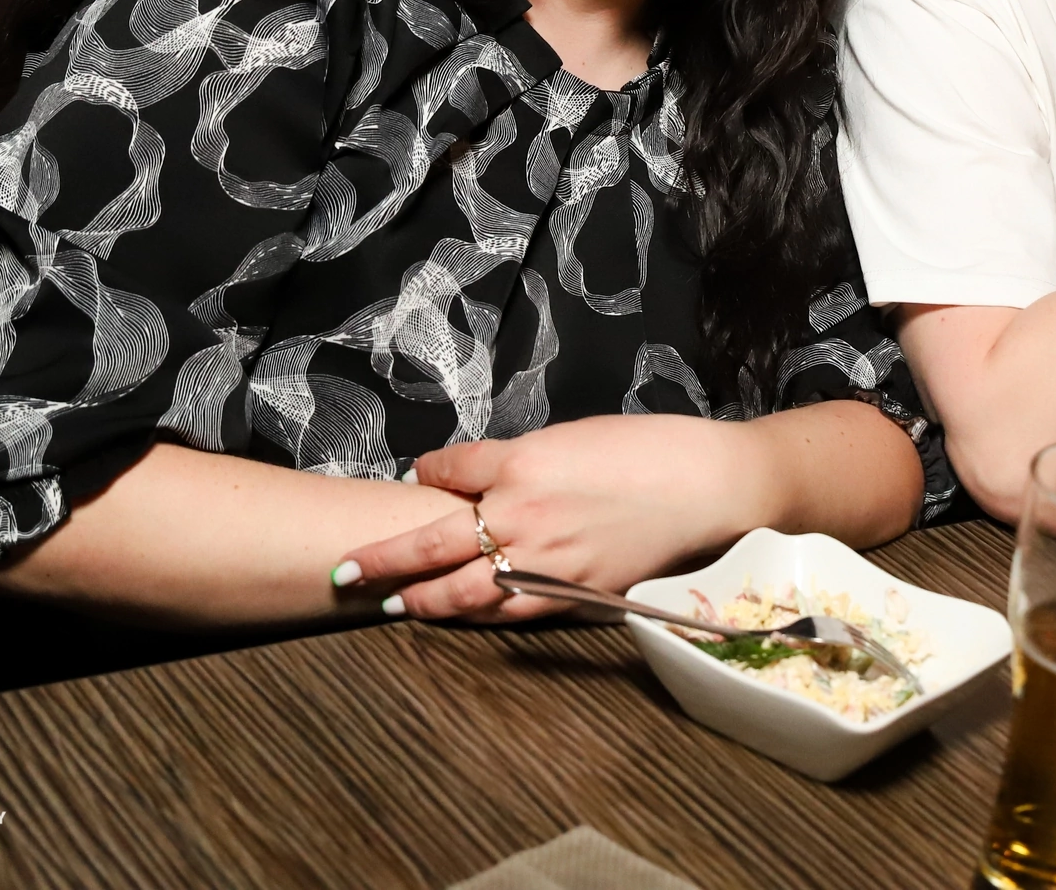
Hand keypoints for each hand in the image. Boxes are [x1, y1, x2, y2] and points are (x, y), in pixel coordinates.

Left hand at [329, 416, 759, 621]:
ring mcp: (545, 560)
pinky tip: (459, 618)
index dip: (428, 476)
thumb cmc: (649, 449)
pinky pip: (511, 612)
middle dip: (382, 559)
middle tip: (343, 571)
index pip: (450, 471)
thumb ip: (518, 459)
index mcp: (522, 463)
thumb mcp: (573, 436)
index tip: (413, 480)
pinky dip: (477, 617)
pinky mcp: (574, 592)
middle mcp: (522, 514)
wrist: (711, 486)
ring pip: (463, 591)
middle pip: (431, 543)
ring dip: (421, 599)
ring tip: (390, 604)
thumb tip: (473, 476)